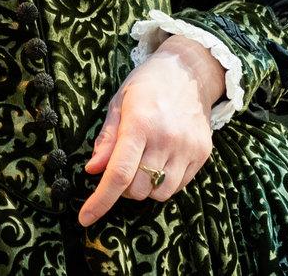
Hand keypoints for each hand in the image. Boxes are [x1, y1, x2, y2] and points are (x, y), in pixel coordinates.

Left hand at [76, 38, 219, 226]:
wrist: (188, 71)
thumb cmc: (146, 86)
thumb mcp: (119, 103)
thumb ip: (107, 139)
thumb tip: (92, 170)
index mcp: (140, 123)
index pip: (119, 173)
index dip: (100, 200)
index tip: (85, 218)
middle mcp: (166, 138)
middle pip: (137, 188)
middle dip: (123, 187)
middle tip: (121, 167)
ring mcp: (187, 147)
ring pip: (159, 193)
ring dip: (144, 188)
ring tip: (143, 163)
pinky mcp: (202, 153)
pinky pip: (178, 186)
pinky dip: (163, 183)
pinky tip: (160, 161)